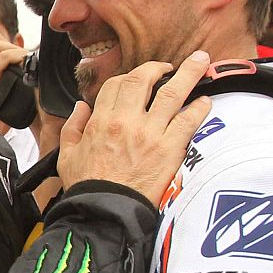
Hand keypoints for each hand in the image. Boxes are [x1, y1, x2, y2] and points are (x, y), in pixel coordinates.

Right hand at [57, 51, 211, 204]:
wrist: (105, 211)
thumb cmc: (87, 187)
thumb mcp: (67, 155)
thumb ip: (73, 127)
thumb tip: (80, 108)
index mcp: (100, 121)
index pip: (116, 85)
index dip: (129, 77)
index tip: (138, 79)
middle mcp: (126, 121)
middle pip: (144, 79)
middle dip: (159, 67)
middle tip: (170, 66)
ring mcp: (150, 133)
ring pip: (172, 93)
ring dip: (189, 74)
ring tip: (202, 61)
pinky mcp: (169, 148)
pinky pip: (188, 121)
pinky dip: (199, 108)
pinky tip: (205, 101)